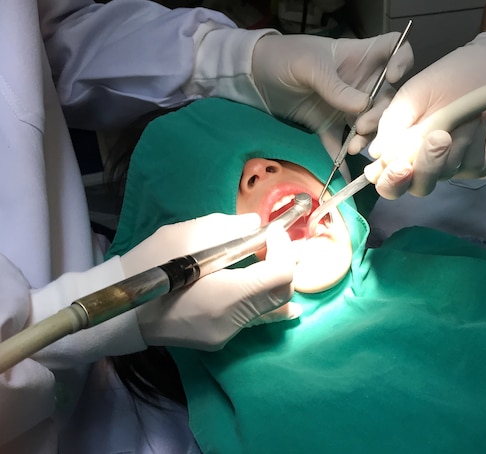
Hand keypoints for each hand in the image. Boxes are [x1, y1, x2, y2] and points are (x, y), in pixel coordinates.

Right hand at [120, 214, 298, 350]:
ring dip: (279, 279)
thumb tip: (256, 224)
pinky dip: (267, 296)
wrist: (118, 312)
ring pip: (273, 308)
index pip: (280, 276)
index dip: (284, 249)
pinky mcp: (220, 339)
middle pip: (283, 293)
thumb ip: (226, 228)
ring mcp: (227, 335)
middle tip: (279, 240)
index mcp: (224, 298)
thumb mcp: (182, 237)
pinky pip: (256, 317)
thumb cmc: (146, 269)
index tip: (272, 230)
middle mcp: (233, 323)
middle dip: (288, 262)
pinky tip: (269, 282)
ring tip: (280, 256)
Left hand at [251, 32, 413, 147]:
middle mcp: (359, 83)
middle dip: (382, 115)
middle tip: (362, 126)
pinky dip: (343, 161)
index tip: (393, 76)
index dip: (401, 60)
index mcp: (359, 57)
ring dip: (367, 138)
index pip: (393, 49)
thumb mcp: (309, 65)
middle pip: (386, 97)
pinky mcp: (328, 126)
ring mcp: (345, 106)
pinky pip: (340, 144)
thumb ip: (335, 86)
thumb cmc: (284, 57)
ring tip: (352, 148)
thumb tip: (362, 106)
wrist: (254, 77)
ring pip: (370, 124)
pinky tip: (347, 177)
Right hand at [366, 29, 485, 198]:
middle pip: (419, 187)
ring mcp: (454, 166)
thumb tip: (376, 152)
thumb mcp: (411, 96)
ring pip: (447, 173)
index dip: (390, 181)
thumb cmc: (445, 78)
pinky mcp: (482, 164)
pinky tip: (477, 118)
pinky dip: (474, 141)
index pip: (389, 181)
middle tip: (436, 139)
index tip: (399, 166)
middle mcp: (425, 164)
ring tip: (460, 113)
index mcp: (401, 152)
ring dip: (454, 143)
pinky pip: (474, 165)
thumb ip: (392, 124)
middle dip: (426, 167)